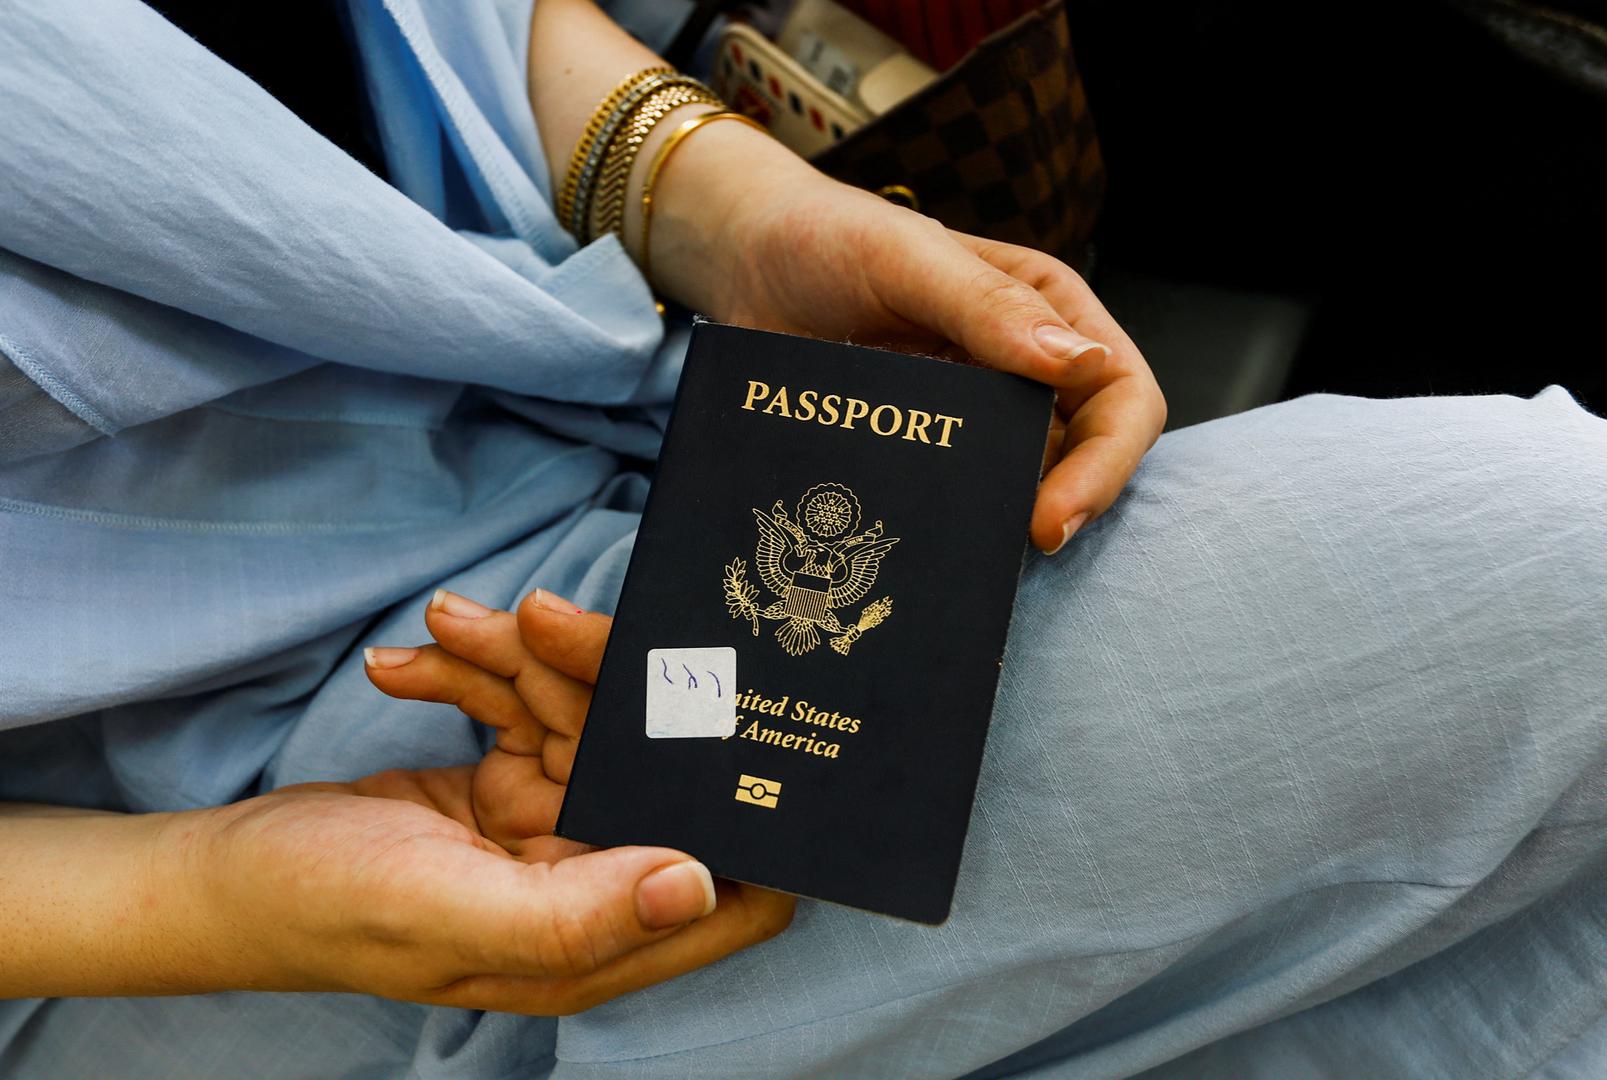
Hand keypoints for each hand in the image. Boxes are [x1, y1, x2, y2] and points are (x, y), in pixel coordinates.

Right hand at [140, 587, 793, 1014]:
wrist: (224, 876)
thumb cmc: (322, 911)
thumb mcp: (445, 910)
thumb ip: (575, 915)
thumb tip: (698, 884)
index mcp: (597, 939)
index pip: (733, 887)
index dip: (753, 814)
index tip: (734, 713)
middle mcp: (589, 881)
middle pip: (651, 762)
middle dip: (596, 678)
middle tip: (535, 615)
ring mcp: (548, 830)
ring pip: (580, 712)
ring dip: (517, 657)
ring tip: (446, 625)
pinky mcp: (506, 784)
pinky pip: (521, 704)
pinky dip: (474, 671)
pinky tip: (410, 659)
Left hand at [649, 126, 1165, 554]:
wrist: (742, 260)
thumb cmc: (826, 235)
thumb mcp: (906, 257)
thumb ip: (988, 305)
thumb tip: (1081, 362)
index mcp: (1044, 309)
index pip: (1120, 393)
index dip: (1106, 461)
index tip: (1054, 515)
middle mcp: (1022, 367)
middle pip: (1086, 452)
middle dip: (1066, 502)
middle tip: (1020, 544)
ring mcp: (972, 413)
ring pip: (1022, 484)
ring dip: (1005, 517)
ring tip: (965, 545)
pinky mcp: (921, 446)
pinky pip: (953, 496)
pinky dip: (949, 521)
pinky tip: (920, 538)